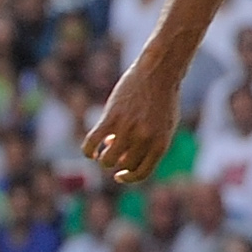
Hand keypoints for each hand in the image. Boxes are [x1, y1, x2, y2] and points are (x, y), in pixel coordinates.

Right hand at [85, 55, 185, 185]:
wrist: (158, 74)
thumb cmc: (163, 100)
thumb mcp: (164, 125)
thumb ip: (149, 144)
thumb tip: (122, 159)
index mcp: (160, 144)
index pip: (141, 173)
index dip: (128, 178)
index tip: (119, 175)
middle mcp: (144, 140)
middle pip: (123, 165)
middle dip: (117, 162)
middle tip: (114, 151)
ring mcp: (127, 129)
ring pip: (107, 159)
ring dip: (103, 159)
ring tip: (103, 151)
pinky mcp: (111, 118)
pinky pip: (93, 142)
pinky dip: (88, 151)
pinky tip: (90, 152)